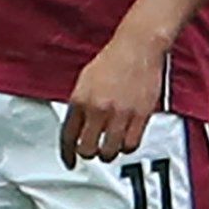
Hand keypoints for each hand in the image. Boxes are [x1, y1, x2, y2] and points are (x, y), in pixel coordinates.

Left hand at [61, 27, 165, 166]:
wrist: (138, 46)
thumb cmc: (113, 59)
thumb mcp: (86, 79)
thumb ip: (80, 104)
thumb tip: (76, 127)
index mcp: (80, 99)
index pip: (68, 136)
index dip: (67, 154)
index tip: (69, 161)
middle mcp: (98, 108)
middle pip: (87, 149)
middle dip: (88, 153)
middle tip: (92, 150)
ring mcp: (119, 113)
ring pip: (109, 152)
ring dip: (108, 153)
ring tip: (109, 145)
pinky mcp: (140, 116)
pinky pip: (130, 145)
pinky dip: (126, 147)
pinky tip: (125, 140)